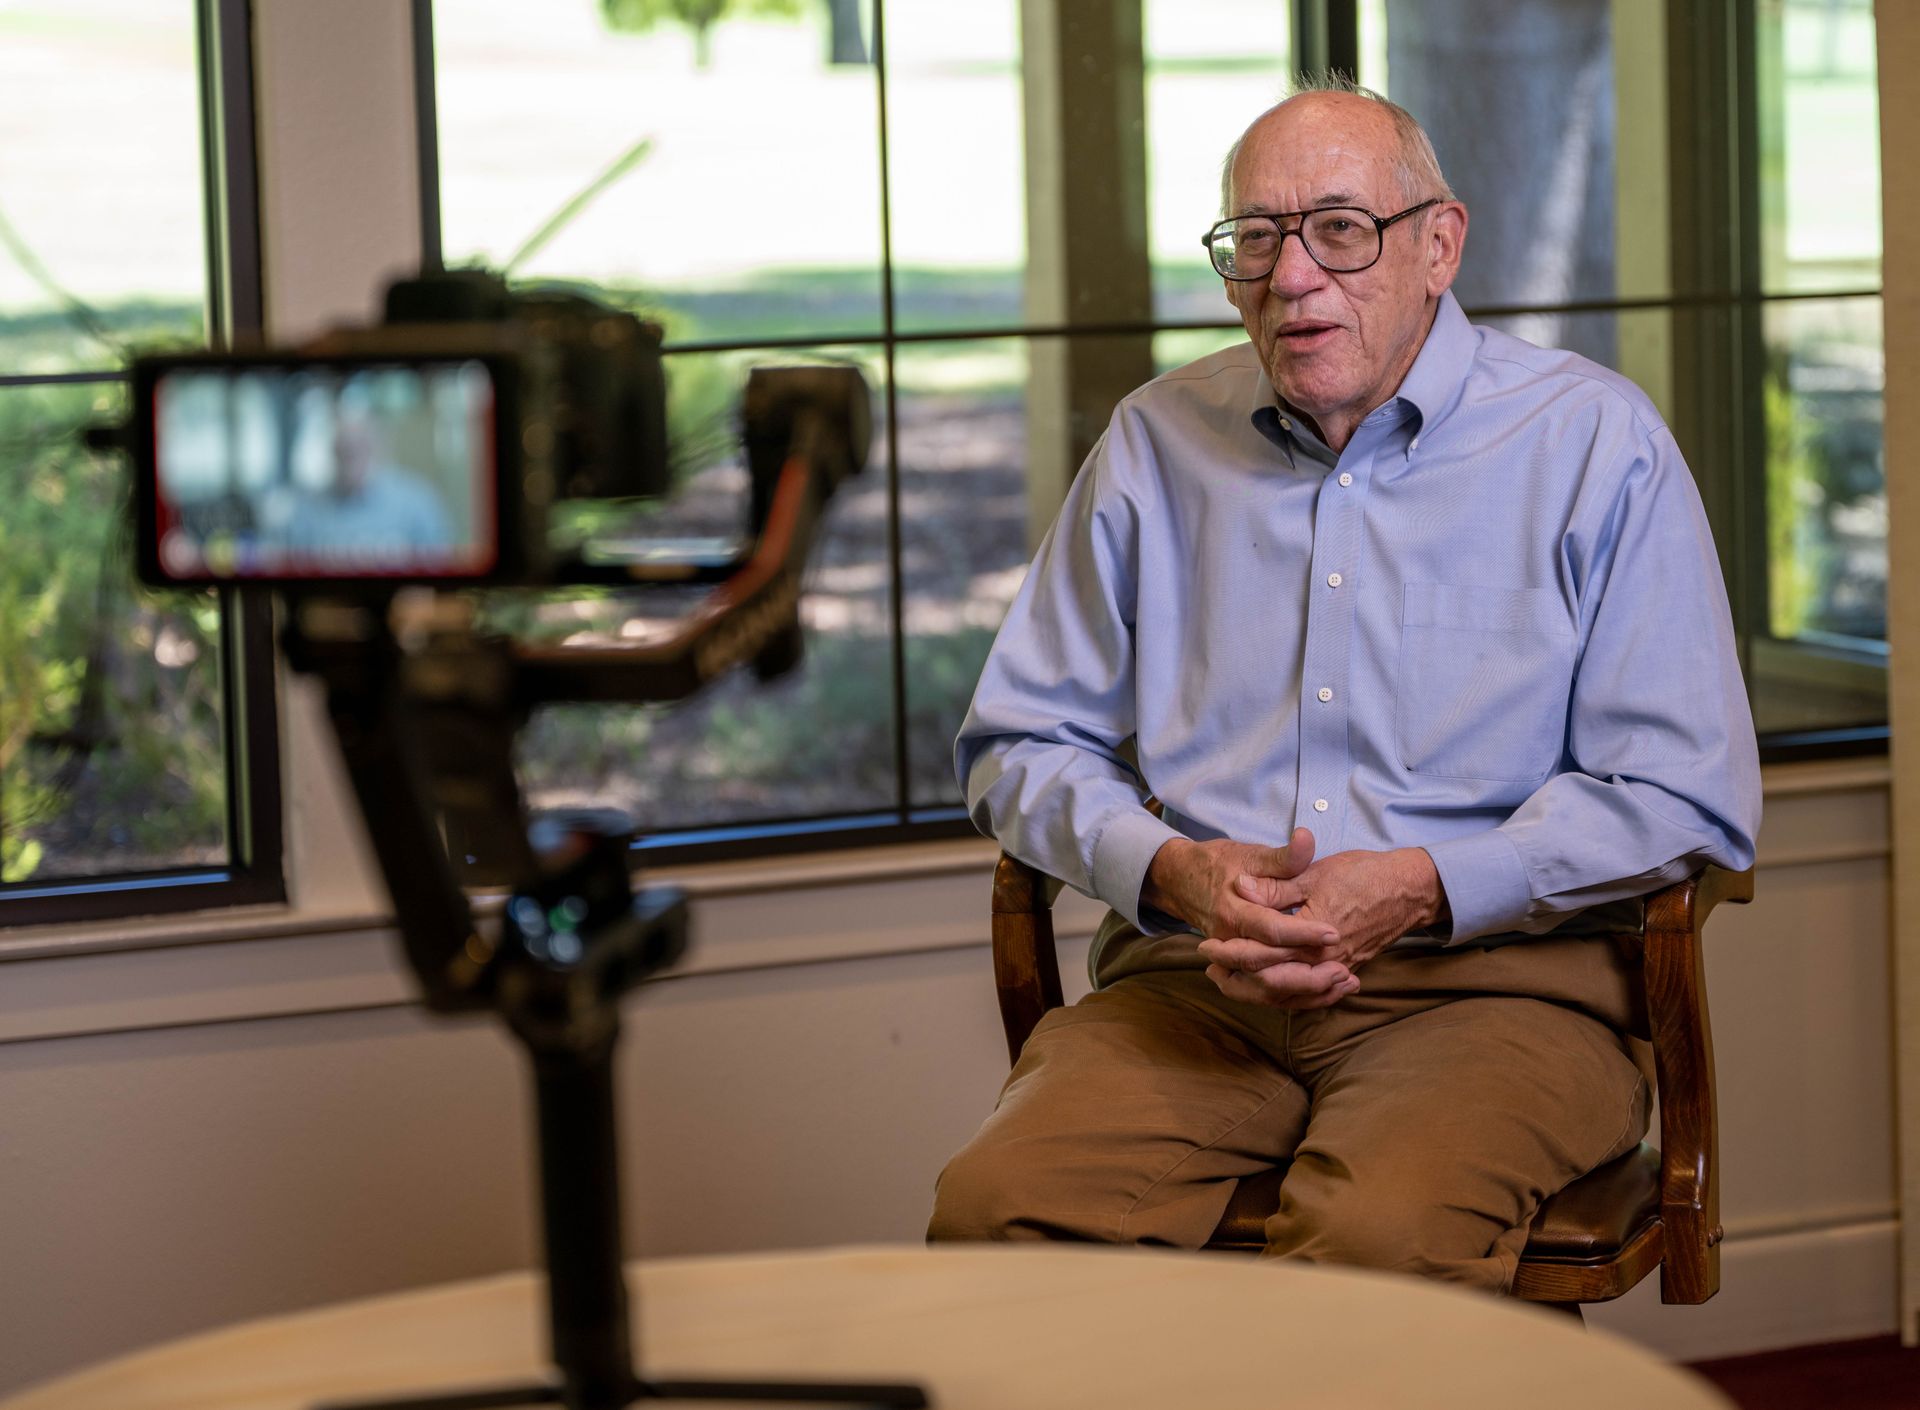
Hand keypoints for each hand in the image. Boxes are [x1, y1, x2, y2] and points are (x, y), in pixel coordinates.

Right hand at [1142, 830, 1358, 1010]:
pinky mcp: (1236, 969)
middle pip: (1269, 970)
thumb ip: (1282, 856)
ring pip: (1267, 990)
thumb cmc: (1218, 864)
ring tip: (1345, 982)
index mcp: (1232, 911)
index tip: (1333, 933)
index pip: (1271, 930)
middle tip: (1345, 969)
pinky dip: (1295, 995)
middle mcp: (1229, 941)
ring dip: (1307, 990)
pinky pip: (1265, 992)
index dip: (1303, 933)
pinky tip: (1326, 990)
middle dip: (1309, 973)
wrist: (1181, 880)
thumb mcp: (1249, 855)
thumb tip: (1307, 839)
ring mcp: (1230, 959)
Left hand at [1200, 847, 1446, 981]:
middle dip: (1236, 977)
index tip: (1205, 948)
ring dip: (1256, 992)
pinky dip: (1287, 998)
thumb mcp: (1315, 873)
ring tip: (1229, 982)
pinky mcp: (1345, 970)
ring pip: (1289, 995)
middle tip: (1210, 968)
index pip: (1261, 955)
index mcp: (1311, 937)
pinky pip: (1311, 996)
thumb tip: (1240, 887)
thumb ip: (1276, 886)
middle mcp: (1323, 961)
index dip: (1230, 952)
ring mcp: (1335, 969)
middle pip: (1270, 983)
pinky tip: (1270, 993)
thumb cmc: (1363, 876)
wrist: (1408, 890)